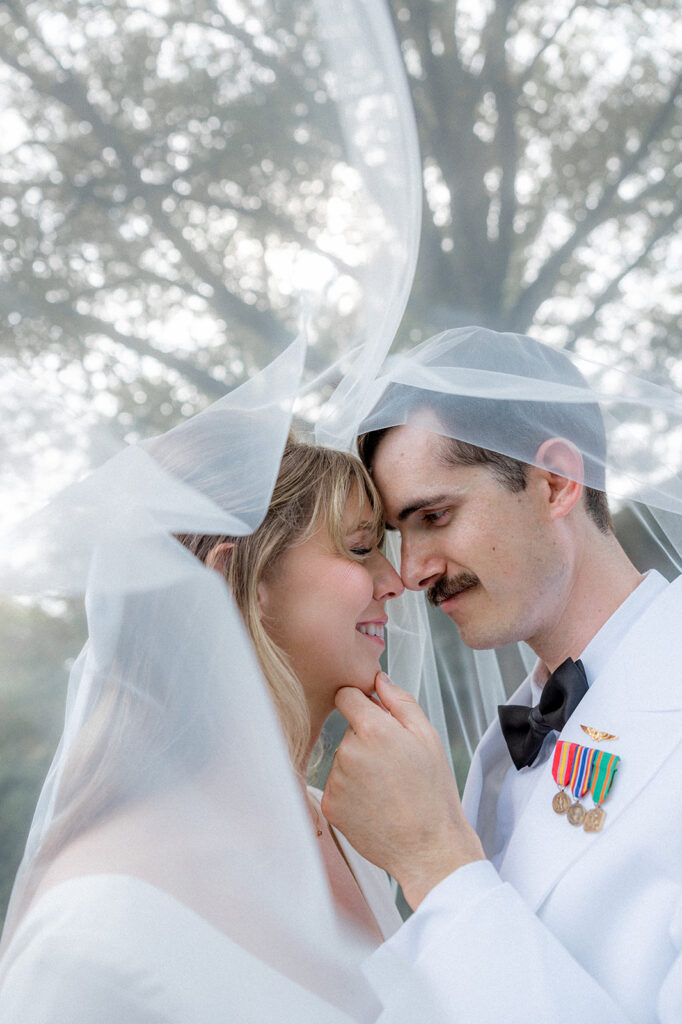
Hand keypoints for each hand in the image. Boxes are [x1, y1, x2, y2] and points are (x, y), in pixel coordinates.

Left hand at [322, 673, 484, 909]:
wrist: (428, 848)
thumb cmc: (433, 792)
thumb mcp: (428, 737)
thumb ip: (400, 702)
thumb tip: (379, 679)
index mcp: (373, 730)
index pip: (346, 695)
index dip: (361, 702)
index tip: (374, 716)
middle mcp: (348, 752)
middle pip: (349, 730)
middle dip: (367, 740)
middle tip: (395, 766)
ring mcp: (336, 780)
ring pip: (343, 759)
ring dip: (359, 767)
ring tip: (387, 788)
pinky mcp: (329, 805)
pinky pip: (337, 785)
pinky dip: (351, 791)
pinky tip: (375, 804)